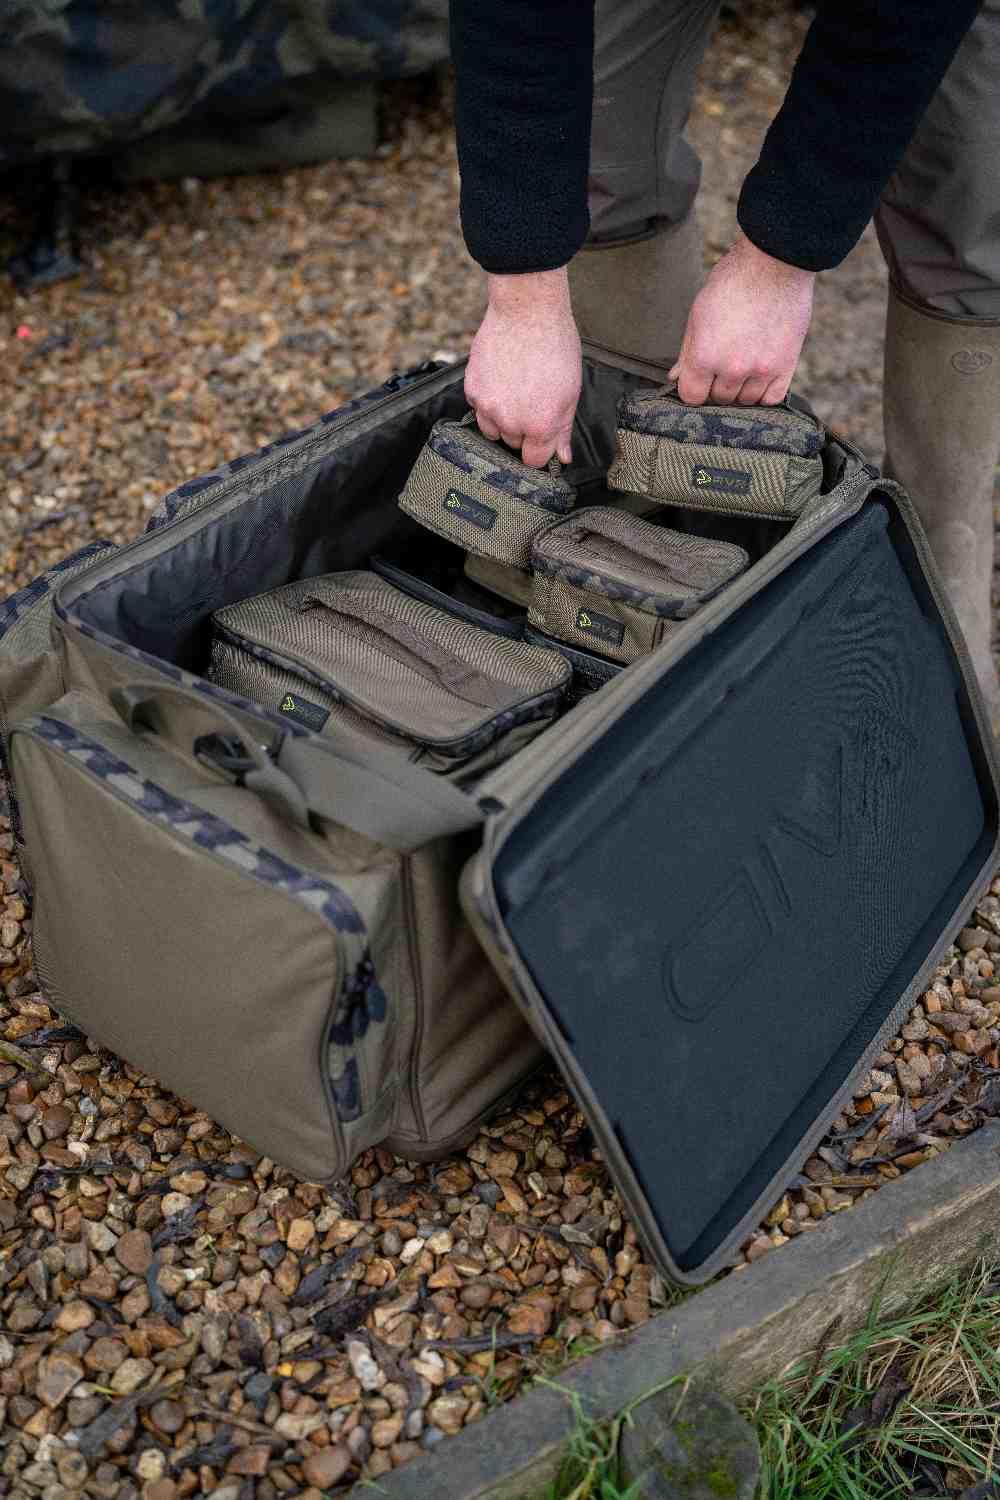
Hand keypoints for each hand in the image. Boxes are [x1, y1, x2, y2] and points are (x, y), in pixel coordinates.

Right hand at [465, 268, 580, 465]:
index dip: (539, 450)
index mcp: (540, 425)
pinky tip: (500, 380)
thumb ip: (563, 429)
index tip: (541, 439)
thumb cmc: (554, 345)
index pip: (533, 460)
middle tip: (531, 402)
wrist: (527, 311)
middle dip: (522, 430)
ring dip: (501, 420)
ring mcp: (488, 406)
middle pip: (512, 444)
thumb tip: (563, 456)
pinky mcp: (472, 389)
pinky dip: (487, 400)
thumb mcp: (570, 392)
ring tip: (514, 393)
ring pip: (491, 430)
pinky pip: (478, 408)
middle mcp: (511, 421)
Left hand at [670, 233, 815, 404]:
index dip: (693, 387)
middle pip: (719, 399)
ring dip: (741, 388)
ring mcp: (761, 370)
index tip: (699, 378)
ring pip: (745, 401)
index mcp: (704, 356)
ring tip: (744, 362)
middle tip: (724, 360)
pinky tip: (759, 375)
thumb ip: (688, 351)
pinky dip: (764, 392)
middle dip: (717, 384)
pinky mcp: (785, 366)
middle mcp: (732, 369)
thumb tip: (677, 377)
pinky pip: (771, 398)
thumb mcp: (699, 313)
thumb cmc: (733, 282)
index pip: (692, 397)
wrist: (775, 263)